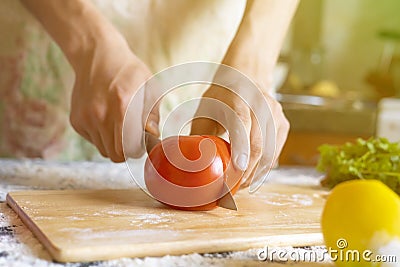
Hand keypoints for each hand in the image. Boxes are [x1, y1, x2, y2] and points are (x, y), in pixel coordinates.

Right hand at [69, 33, 158, 161]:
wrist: (97, 55)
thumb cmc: (128, 72)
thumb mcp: (149, 87)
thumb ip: (152, 114)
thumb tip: (152, 134)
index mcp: (121, 107)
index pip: (126, 149)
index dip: (136, 151)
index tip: (140, 144)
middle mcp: (99, 115)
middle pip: (114, 154)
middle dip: (125, 150)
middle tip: (131, 139)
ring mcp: (85, 118)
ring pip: (102, 149)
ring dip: (112, 143)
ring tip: (118, 125)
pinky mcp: (75, 120)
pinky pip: (92, 140)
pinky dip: (100, 135)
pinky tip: (105, 117)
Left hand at [190, 84, 288, 189]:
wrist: (246, 78)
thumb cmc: (220, 98)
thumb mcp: (204, 109)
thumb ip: (197, 135)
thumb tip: (184, 162)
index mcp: (236, 97)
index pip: (241, 122)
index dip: (241, 146)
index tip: (238, 168)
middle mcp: (260, 103)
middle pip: (258, 142)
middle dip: (246, 170)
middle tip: (232, 188)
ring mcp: (275, 113)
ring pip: (269, 152)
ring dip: (255, 174)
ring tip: (240, 186)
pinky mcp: (282, 124)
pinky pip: (275, 153)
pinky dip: (264, 168)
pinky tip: (252, 176)